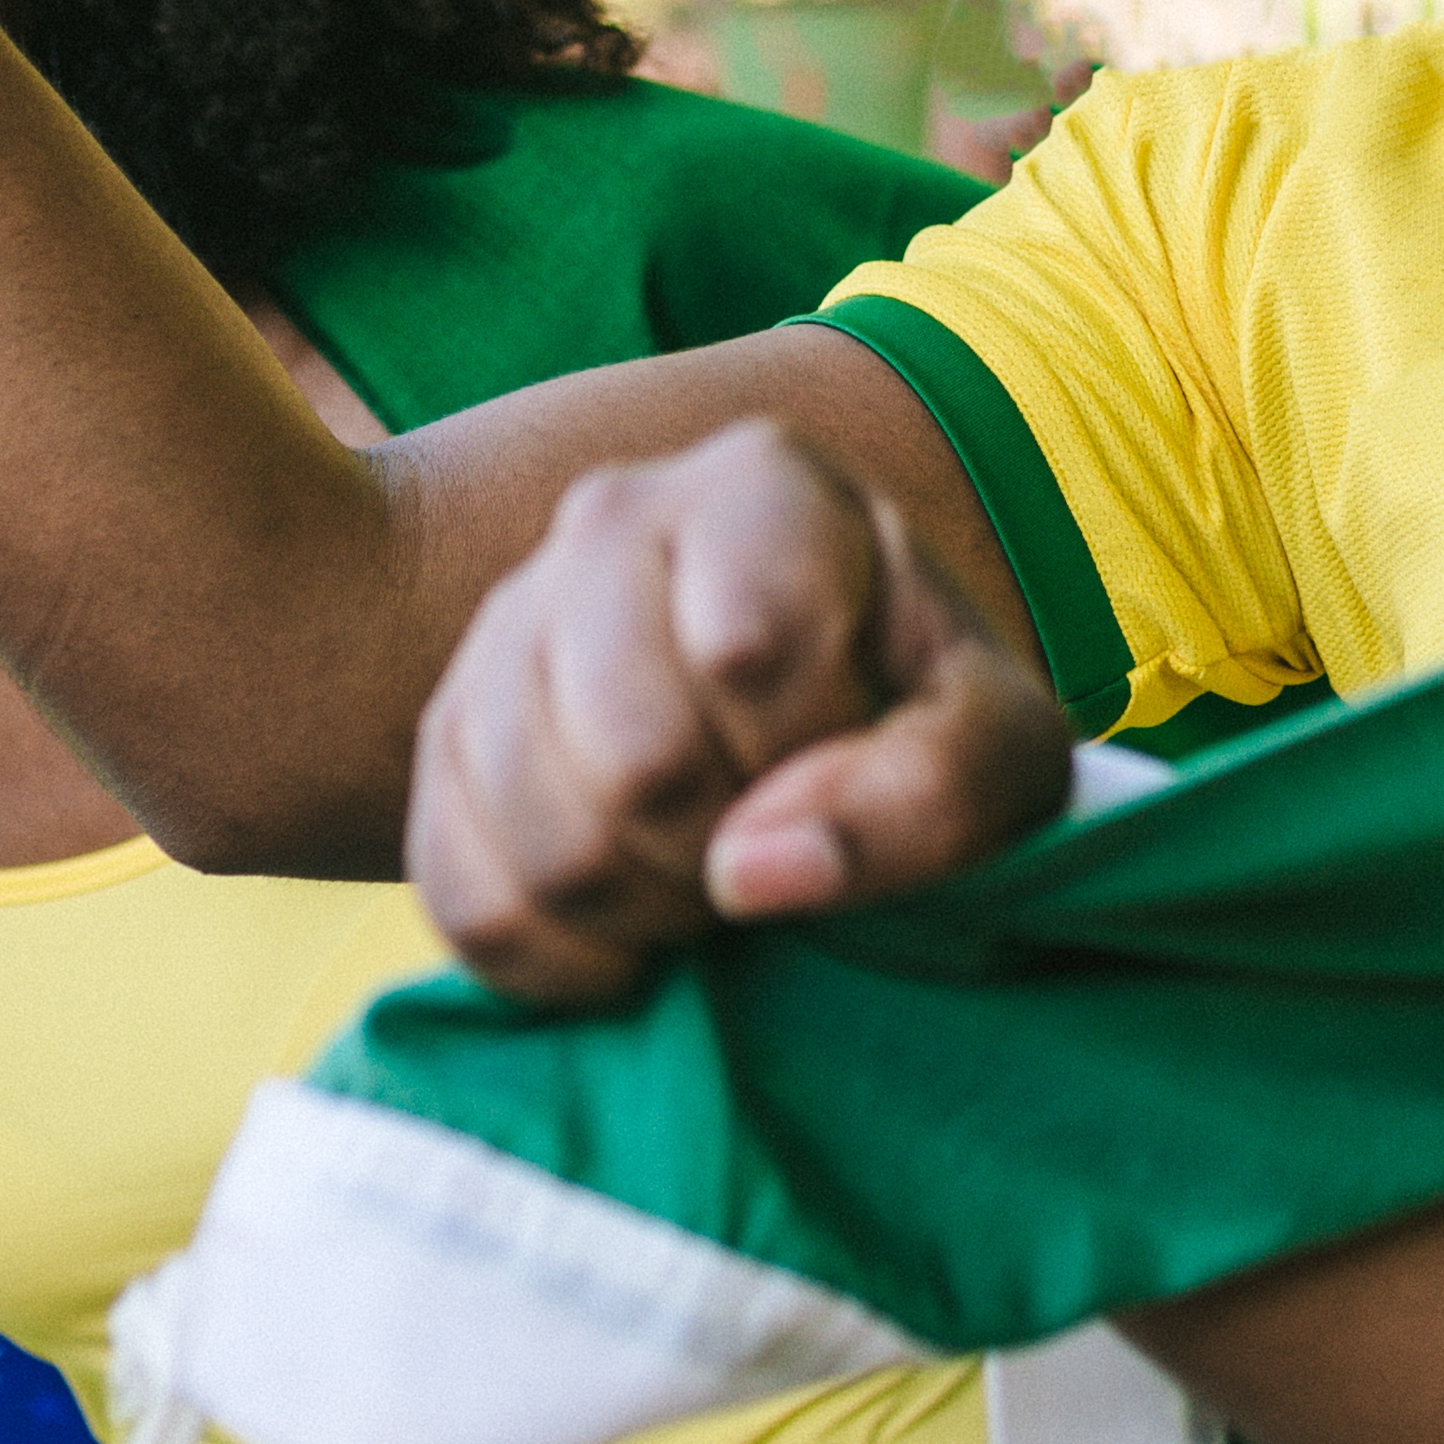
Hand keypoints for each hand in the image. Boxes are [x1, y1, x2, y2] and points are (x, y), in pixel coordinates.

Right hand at [409, 417, 1070, 1006]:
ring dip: (648, 911)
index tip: (850, 763)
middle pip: (637, 757)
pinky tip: (631, 936)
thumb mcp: (1000, 751)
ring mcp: (508, 622)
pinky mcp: (443, 735)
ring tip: (710, 880)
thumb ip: (935, 791)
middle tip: (773, 840)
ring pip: (541, 836)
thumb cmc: (924, 730)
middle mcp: (611, 516)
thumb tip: (753, 871)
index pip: (752, 650)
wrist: (822, 738)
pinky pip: (461, 895)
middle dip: (728, 850)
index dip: (817, 759)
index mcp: (763, 485)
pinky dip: (557, 958)